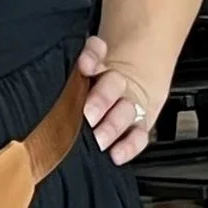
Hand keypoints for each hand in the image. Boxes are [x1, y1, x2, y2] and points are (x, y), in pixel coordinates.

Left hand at [79, 33, 164, 163]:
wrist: (133, 84)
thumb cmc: (94, 85)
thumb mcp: (83, 71)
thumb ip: (76, 68)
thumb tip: (69, 70)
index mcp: (99, 64)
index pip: (96, 52)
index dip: (92, 57)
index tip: (85, 66)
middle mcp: (115, 84)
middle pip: (113, 85)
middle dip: (101, 100)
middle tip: (88, 115)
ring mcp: (128, 105)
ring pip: (125, 111)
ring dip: (113, 126)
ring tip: (99, 140)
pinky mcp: (139, 126)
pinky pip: (138, 137)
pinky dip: (129, 147)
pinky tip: (117, 155)